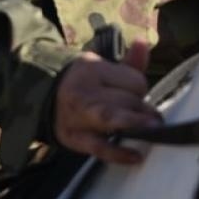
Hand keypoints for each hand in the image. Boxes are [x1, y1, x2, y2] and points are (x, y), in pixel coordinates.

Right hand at [51, 39, 161, 164]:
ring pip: (110, 117)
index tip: (138, 96)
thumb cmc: (83, 85)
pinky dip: (119, 153)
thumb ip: (128, 63)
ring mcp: (78, 116)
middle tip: (154, 120)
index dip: (140, 89)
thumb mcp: (101, 69)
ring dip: (134, 122)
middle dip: (141, 110)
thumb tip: (143, 42)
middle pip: (124, 99)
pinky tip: (136, 156)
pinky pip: (99, 148)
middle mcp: (84, 91)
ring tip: (154, 127)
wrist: (44, 101)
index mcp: (92, 69)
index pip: (132, 80)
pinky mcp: (75, 139)